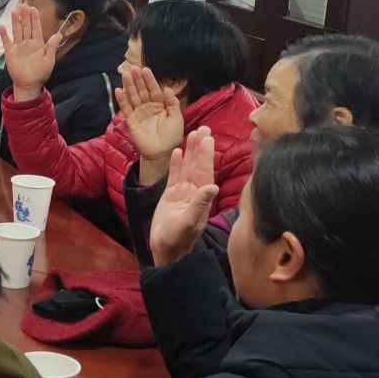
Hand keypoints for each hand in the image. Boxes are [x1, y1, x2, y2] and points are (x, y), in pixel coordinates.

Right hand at [0, 2, 62, 100]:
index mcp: (38, 44)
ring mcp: (18, 47)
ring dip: (15, 22)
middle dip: (25, 16)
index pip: (36, 28)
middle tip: (23, 4)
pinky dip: (4, 35)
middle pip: (26, 27)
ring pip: (17, 31)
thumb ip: (51, 47)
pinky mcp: (10, 53)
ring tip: (14, 11)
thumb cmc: (40, 73)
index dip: (35, 18)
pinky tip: (2, 27)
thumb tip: (58, 34)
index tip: (33, 8)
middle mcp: (27, 43)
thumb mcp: (49, 60)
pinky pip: (6, 42)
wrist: (29, 85)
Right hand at [118, 62, 184, 184]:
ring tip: (125, 74)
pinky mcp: (131, 120)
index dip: (150, 80)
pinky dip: (122, 100)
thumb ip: (172, 103)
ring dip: (129, 85)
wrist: (161, 153)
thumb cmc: (172, 136)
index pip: (154, 89)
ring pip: (133, 96)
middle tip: (133, 68)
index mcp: (161, 105)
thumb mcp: (177, 118)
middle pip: (142, 90)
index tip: (145, 69)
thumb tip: (167, 89)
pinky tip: (118, 90)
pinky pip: (126, 108)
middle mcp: (149, 106)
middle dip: (137, 79)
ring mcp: (139, 113)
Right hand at [149, 129, 219, 265]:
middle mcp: (194, 192)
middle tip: (204, 128)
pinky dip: (175, 164)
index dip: (206, 155)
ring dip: (190, 152)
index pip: (204, 171)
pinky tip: (176, 151)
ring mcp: (182, 193)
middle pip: (197, 165)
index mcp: (201, 197)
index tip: (208, 138)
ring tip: (192, 134)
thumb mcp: (189, 222)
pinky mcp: (170, 196)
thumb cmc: (178, 239)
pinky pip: (174, 176)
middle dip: (201, 148)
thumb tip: (213, 186)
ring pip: (186, 168)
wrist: (165, 249)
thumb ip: (200, 204)